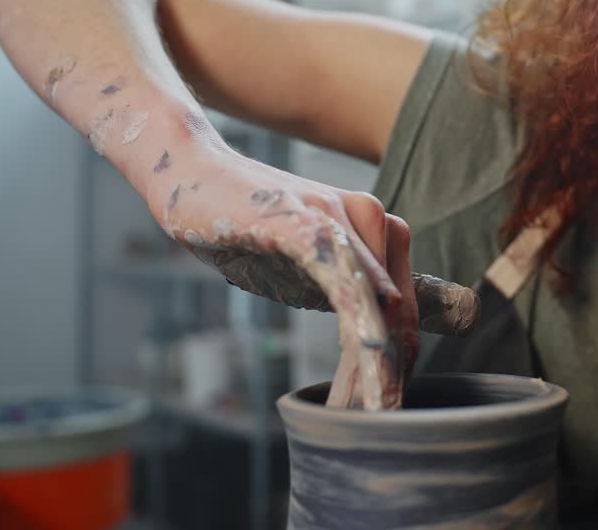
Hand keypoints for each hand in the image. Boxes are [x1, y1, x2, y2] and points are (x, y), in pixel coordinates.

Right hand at [145, 142, 449, 408]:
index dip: (399, 368)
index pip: (406, 314)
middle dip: (388, 376)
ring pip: (377, 303)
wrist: (192, 171)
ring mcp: (339, 217)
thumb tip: (385, 337)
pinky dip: (357, 323)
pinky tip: (362, 359)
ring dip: (374, 364)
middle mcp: (372, 220)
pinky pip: (342, 277)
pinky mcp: (303, 221)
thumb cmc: (251, 223)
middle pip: (398, 315)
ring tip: (365, 413)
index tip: (387, 414)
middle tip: (380, 426)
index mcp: (379, 233)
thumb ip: (351, 291)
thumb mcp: (310, 264)